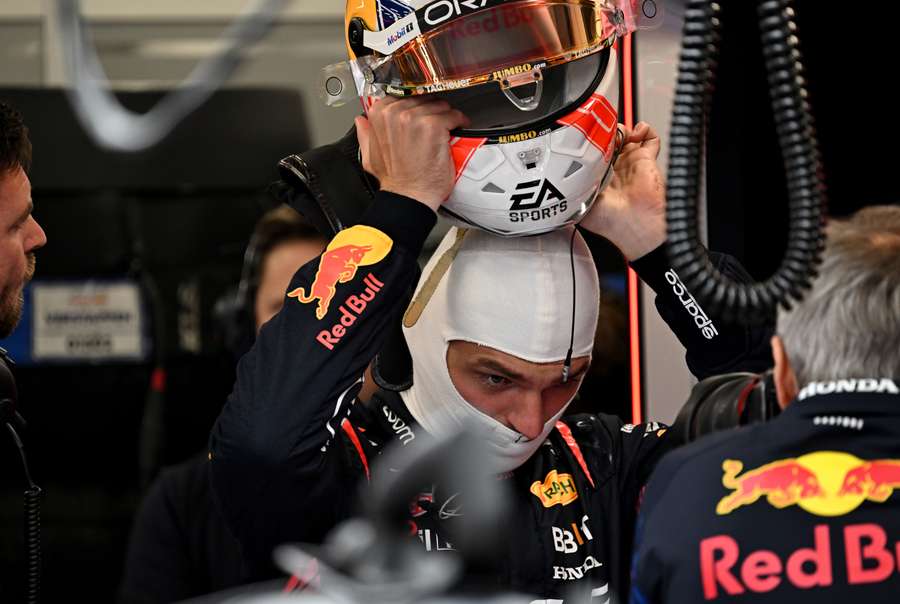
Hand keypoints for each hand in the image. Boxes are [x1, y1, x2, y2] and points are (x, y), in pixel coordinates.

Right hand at [355, 96, 469, 211]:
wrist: (409, 196)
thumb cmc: (394, 180)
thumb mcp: (369, 156)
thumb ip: (366, 135)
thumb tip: (361, 121)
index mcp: (378, 115)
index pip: (402, 96)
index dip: (414, 106)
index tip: (421, 113)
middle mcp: (395, 113)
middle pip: (422, 99)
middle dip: (431, 110)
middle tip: (436, 124)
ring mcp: (415, 118)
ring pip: (438, 105)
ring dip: (445, 116)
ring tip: (446, 128)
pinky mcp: (433, 126)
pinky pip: (452, 115)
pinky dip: (458, 121)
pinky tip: (457, 128)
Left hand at [579, 122, 665, 260]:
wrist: (634, 224)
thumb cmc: (609, 221)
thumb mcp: (578, 199)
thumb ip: (570, 181)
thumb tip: (563, 166)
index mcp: (595, 177)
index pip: (589, 151)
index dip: (586, 141)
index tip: (584, 136)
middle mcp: (612, 168)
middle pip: (606, 139)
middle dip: (603, 131)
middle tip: (601, 133)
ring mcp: (630, 162)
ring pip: (626, 135)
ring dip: (621, 128)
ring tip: (619, 133)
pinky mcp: (647, 159)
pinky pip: (649, 137)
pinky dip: (644, 129)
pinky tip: (637, 132)